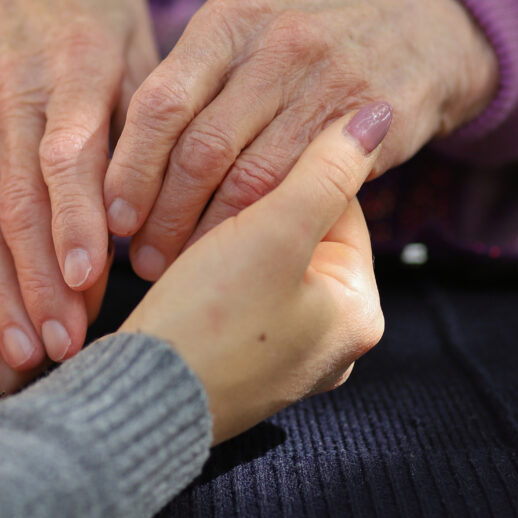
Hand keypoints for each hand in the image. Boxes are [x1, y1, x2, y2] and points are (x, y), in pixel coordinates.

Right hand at [0, 0, 157, 365]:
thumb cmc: (96, 12)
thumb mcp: (134, 41)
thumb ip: (146, 116)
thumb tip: (164, 201)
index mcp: (73, 66)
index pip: (71, 152)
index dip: (78, 217)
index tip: (93, 279)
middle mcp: (14, 95)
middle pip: (20, 196)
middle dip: (40, 277)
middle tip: (64, 345)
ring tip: (22, 350)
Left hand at [0, 79, 99, 459]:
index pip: (5, 215)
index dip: (41, 200)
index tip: (78, 178)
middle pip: (29, 263)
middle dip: (65, 250)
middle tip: (101, 226)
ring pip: (40, 308)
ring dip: (69, 293)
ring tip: (98, 272)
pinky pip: (32, 358)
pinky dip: (56, 334)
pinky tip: (81, 311)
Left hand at [105, 0, 497, 279]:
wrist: (424, 21)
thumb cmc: (310, 36)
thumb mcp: (249, 28)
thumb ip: (194, 79)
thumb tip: (124, 159)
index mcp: (231, 17)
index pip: (160, 103)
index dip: (130, 168)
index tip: (113, 215)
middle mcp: (277, 43)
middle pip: (199, 148)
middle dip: (162, 214)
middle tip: (142, 254)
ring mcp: (328, 82)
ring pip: (249, 180)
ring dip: (207, 233)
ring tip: (180, 262)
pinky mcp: (371, 124)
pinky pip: (304, 190)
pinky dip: (264, 228)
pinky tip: (241, 250)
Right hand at [120, 104, 389, 443]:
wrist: (138, 400)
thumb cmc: (210, 320)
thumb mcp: (274, 233)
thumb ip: (326, 170)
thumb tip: (378, 116)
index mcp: (359, 311)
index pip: (341, 208)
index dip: (293, 171)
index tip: (248, 155)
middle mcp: (332, 339)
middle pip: (305, 235)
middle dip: (259, 207)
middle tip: (213, 192)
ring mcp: (287, 353)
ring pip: (267, 261)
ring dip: (232, 234)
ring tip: (192, 228)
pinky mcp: (243, 360)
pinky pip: (242, 292)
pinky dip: (216, 269)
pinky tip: (185, 262)